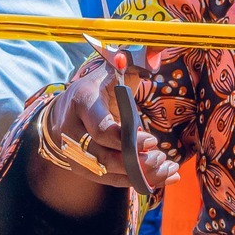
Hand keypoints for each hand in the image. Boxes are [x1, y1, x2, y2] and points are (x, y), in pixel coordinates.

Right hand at [27, 63, 177, 215]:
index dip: (126, 138)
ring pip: (107, 172)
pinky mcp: (82, 168)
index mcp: (81, 100)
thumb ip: (133, 60)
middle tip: (162, 157)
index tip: (152, 141)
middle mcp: (71, 130)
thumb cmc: (98, 86)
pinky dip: (136, 181)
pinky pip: (110, 180)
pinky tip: (163, 177)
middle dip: (135, 160)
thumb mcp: (111, 69)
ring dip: (140, 174)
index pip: (100, 127)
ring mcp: (73, 152)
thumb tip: (156, 53)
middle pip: (103, 156)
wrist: (66, 108)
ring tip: (168, 169)